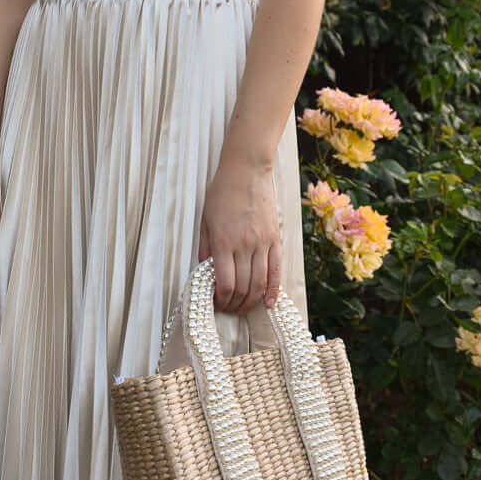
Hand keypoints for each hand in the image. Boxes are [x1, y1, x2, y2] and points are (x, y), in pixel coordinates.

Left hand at [198, 160, 281, 315]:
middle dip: (234, 305)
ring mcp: (262, 243)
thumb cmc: (221, 192)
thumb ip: (205, 248)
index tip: (216, 303)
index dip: (221, 300)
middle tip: (228, 309)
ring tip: (244, 308)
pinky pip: (276, 270)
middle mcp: (243, 245)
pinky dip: (272, 290)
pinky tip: (268, 303)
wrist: (247, 170)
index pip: (225, 284)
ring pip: (260, 283)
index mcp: (222, 242)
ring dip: (251, 302)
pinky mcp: (275, 239)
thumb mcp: (205, 220)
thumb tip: (204, 273)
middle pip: (243, 288)